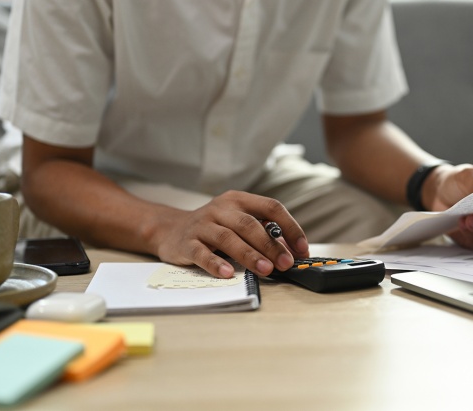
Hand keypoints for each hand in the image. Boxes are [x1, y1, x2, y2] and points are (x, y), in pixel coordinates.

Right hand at [152, 191, 308, 277]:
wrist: (170, 229)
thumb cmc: (213, 228)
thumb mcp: (237, 222)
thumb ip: (261, 232)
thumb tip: (289, 252)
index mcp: (239, 200)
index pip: (271, 207)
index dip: (290, 227)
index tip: (302, 248)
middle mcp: (221, 208)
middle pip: (250, 224)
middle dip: (271, 245)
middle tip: (285, 263)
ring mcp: (202, 224)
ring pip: (228, 238)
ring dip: (249, 255)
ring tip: (266, 270)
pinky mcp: (187, 243)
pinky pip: (202, 253)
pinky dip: (215, 263)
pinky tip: (227, 273)